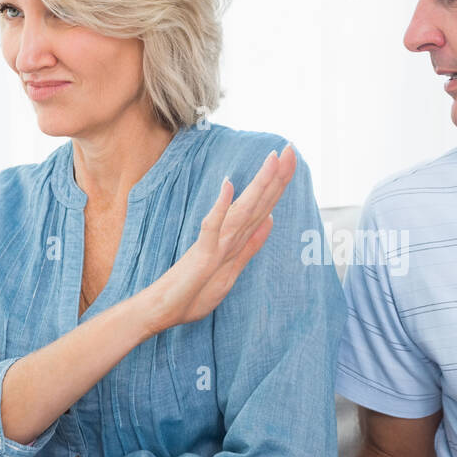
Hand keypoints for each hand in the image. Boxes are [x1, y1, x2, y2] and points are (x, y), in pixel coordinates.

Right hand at [145, 144, 296, 331]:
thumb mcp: (232, 269)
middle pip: (258, 201)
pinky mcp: (201, 253)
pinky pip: (212, 228)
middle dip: (276, 176)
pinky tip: (228, 186)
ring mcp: (215, 241)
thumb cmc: (193, 291)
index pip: (264, 206)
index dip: (279, 183)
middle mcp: (228, 234)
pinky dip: (221, 207)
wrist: (163, 309)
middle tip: (292, 147)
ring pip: (241, 209)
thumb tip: (271, 221)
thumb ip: (251, 244)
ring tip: (273, 159)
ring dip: (258, 184)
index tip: (293, 159)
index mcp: (237, 237)